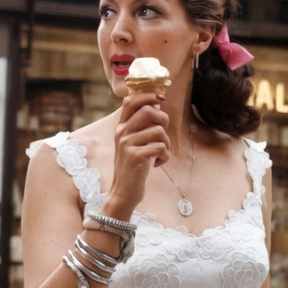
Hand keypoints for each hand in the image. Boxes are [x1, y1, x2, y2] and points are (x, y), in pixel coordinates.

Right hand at [111, 92, 169, 207]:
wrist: (123, 192)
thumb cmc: (133, 165)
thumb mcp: (133, 142)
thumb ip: (141, 125)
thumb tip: (157, 103)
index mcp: (121, 127)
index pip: (131, 100)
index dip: (148, 95)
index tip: (161, 98)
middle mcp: (122, 133)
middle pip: (148, 111)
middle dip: (163, 119)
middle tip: (162, 132)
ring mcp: (127, 144)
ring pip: (158, 131)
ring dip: (166, 143)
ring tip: (160, 153)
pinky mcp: (135, 157)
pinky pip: (161, 147)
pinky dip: (165, 156)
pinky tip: (158, 163)